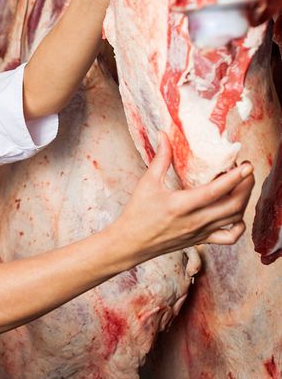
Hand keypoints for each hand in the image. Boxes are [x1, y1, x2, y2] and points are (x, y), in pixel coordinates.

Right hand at [116, 132, 254, 261]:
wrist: (131, 242)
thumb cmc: (137, 213)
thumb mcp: (147, 183)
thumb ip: (160, 159)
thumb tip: (164, 136)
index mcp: (181, 205)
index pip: (216, 191)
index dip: (235, 177)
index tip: (246, 165)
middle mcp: (195, 221)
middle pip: (234, 205)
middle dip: (246, 186)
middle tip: (247, 171)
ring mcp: (201, 232)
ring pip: (235, 218)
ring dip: (244, 201)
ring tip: (242, 185)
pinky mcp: (202, 240)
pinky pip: (229, 237)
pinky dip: (239, 226)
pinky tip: (236, 214)